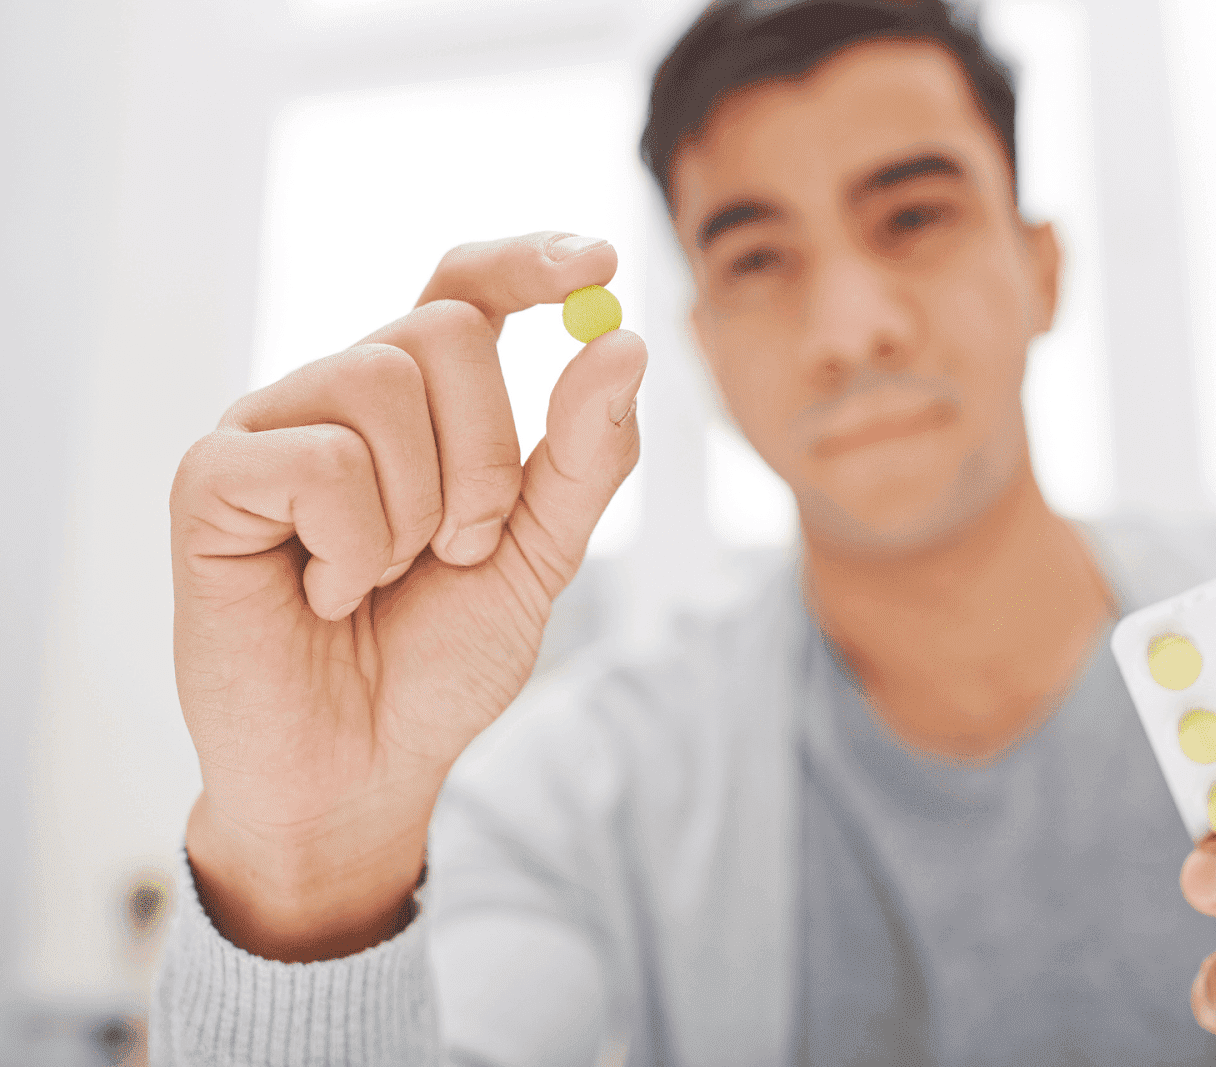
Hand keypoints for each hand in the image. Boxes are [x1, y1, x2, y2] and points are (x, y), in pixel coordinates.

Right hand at [170, 232, 644, 960]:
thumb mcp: (540, 555)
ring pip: (380, 383)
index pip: (463, 288)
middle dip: (489, 461)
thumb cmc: (440, 659)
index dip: (525, 262)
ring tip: (387, 577)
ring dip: (421, 510)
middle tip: (460, 549)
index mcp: (416, 404)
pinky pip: (319, 460)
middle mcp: (338, 396)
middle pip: (443, 333)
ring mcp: (269, 428)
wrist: (364, 769)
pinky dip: (354, 547)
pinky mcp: (211, 477)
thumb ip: (584, 456)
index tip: (594, 260)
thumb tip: (623, 341)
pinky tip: (325, 593)